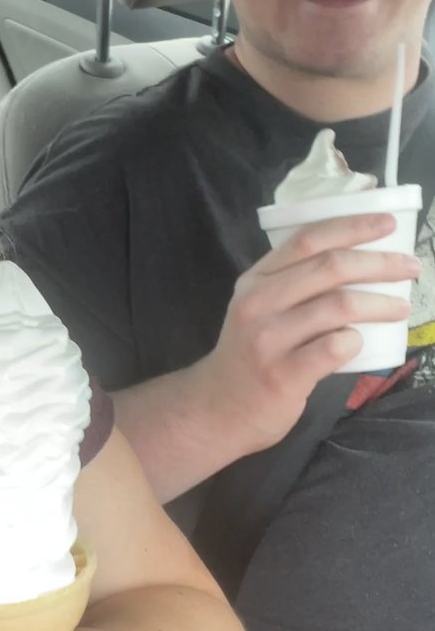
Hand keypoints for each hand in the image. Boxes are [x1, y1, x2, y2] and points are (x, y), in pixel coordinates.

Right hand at [197, 211, 419, 453]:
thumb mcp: (259, 308)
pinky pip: (334, 347)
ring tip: (400, 308)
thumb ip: (293, 285)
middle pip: (330, 267)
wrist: (219, 407)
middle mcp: (258, 303)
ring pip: (339, 305)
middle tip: (409, 267)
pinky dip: (357, 340)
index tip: (387, 223)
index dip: (352, 226)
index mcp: (255, 279)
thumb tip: (359, 262)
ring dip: (380, 303)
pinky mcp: (283, 374)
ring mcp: (269, 339)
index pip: (307, 239)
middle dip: (380, 262)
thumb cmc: (250, 354)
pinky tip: (360, 341)